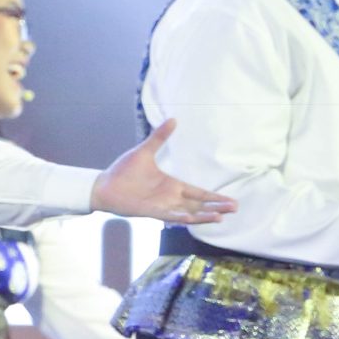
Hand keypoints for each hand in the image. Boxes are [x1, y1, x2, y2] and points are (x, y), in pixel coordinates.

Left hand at [89, 120, 237, 223]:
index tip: (231, 201)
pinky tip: (193, 219)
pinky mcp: (151, 212)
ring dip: (203, 216)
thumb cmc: (123, 171)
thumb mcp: (145, 151)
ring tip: (220, 218)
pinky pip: (170, 217)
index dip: (214, 197)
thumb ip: (159, 137)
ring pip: (188, 213)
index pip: (199, 193)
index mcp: (172, 185)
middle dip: (216, 207)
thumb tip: (173, 119)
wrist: (104, 185)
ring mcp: (162, 206)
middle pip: (199, 205)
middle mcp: (170, 198)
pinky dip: (181, 218)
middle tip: (234, 209)